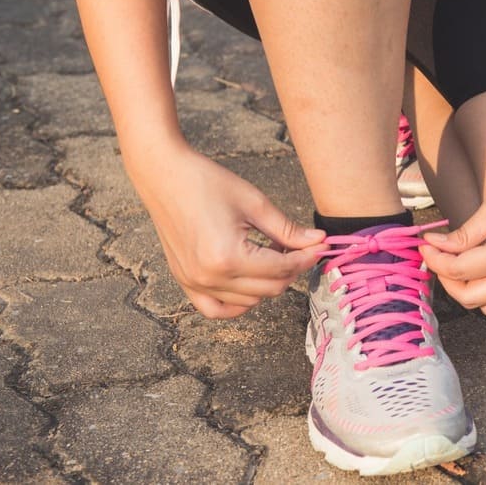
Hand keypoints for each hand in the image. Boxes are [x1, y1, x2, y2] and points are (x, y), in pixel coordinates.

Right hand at [128, 143, 327, 317]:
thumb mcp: (255, 203)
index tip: (321, 246)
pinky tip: (250, 282)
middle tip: (298, 246)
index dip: (307, 258)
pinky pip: (216, 309)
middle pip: (270, 289)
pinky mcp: (185, 282)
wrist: (164, 175)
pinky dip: (238, 303)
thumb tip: (319, 242)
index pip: (282, 269)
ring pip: (250, 301)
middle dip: (291, 269)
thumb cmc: (207, 183)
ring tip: (270, 253)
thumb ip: (288, 230)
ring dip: (268, 282)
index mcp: (228, 257)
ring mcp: (194, 283)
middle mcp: (210, 277)